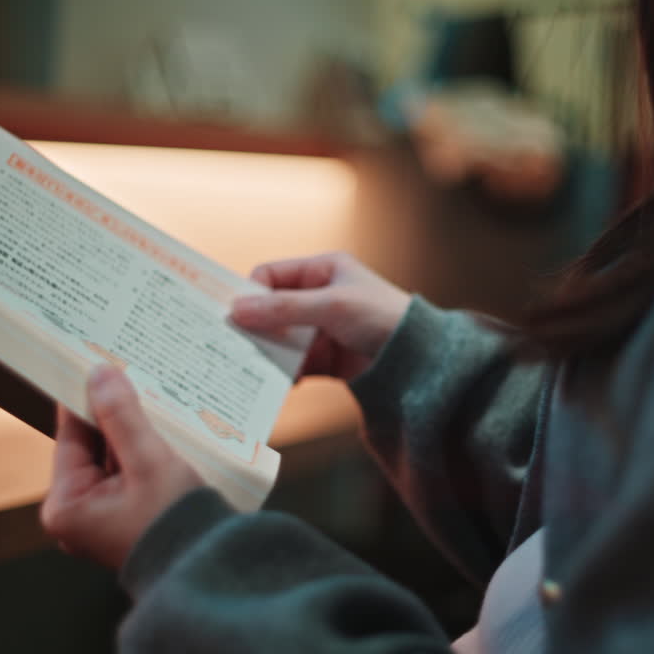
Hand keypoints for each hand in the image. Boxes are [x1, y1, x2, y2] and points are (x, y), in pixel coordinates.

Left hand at [41, 365, 203, 569]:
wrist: (211, 568)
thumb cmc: (176, 523)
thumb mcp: (149, 461)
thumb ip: (122, 416)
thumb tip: (100, 374)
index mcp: (66, 506)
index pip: (70, 436)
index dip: (85, 399)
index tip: (95, 364)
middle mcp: (77, 516)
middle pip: (92, 448)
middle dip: (113, 416)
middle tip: (130, 376)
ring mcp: (100, 520)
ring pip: (112, 460)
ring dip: (132, 434)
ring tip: (152, 400)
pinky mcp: (124, 520)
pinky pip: (127, 475)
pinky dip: (141, 454)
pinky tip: (161, 430)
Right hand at [230, 252, 410, 379]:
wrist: (419, 361)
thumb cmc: (384, 318)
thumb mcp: (331, 306)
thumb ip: (284, 308)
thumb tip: (237, 309)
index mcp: (323, 270)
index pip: (271, 275)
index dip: (251, 293)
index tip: (234, 316)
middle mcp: (319, 297)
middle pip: (272, 310)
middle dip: (256, 327)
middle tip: (235, 344)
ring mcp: (321, 330)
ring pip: (281, 339)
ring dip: (269, 353)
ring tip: (255, 368)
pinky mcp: (326, 359)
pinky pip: (294, 364)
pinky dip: (285, 373)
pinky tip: (282, 383)